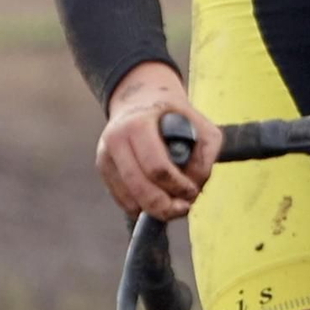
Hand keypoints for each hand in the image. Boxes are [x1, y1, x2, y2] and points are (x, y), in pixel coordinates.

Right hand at [96, 62, 220, 220]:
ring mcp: (105, 154)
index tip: (192, 191)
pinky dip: (142, 207)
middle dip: (165, 206)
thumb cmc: (173, 115)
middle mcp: (116, 139)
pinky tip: (157, 198)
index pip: (157, 168)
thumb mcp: (201, 124)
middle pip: (140, 188)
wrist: (139, 99)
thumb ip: (207, 154)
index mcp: (139, 124)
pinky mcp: (103, 168)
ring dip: (154, 210)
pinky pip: (122, 200)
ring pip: (129, 199)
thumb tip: (195, 184)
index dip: (178, 187)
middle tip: (183, 207)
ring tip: (173, 204)